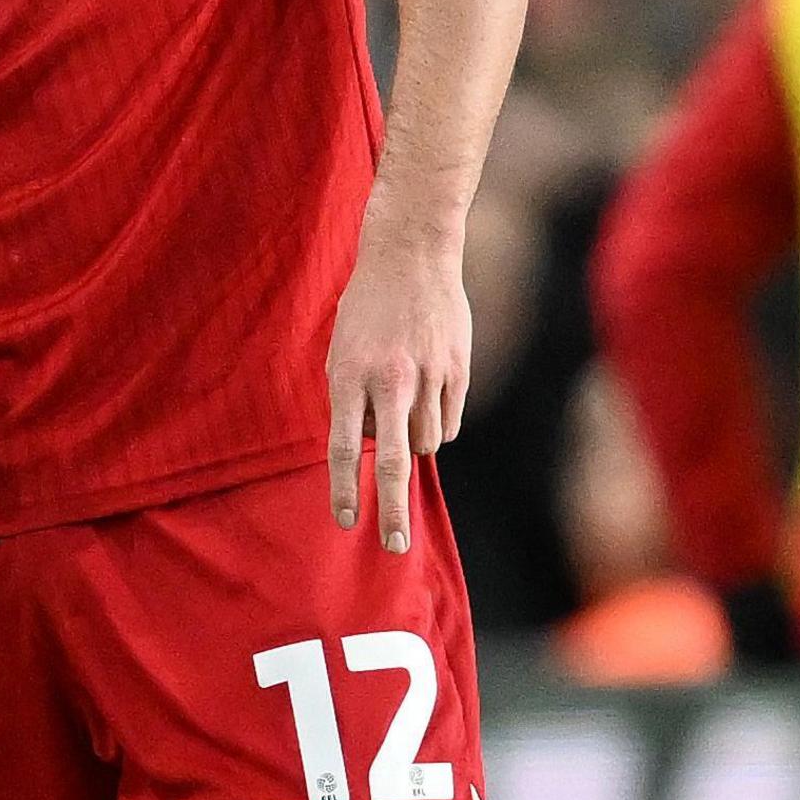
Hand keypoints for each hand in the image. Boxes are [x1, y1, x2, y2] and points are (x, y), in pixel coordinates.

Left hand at [325, 226, 469, 550]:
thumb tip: (365, 449)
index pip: (340, 448)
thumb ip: (350, 400)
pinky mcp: (459, 371)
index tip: (345, 522)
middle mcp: (389, 381)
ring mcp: (429, 376)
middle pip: (391, 462)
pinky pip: (449, 423)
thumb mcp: (340, 348)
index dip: (343, 489)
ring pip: (425, 442)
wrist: (411, 254)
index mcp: (348, 375)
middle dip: (391, 510)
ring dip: (412, 444)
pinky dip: (437, 426)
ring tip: (404, 409)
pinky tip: (428, 402)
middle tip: (393, 546)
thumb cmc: (367, 306)